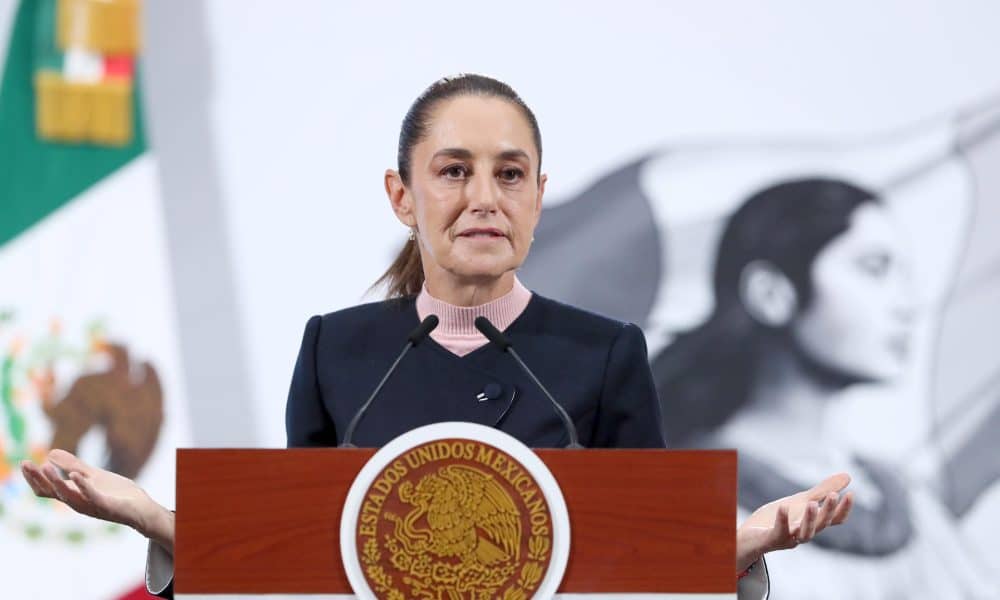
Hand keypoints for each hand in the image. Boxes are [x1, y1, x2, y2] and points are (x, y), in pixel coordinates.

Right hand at [20, 449, 174, 551]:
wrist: (141, 508)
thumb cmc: (116, 493)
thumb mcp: (92, 475)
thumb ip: (73, 464)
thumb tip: (50, 452)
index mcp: (74, 495)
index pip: (47, 489)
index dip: (34, 478)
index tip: (24, 463)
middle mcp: (78, 502)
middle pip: (52, 492)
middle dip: (38, 479)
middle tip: (26, 464)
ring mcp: (91, 505)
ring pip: (68, 496)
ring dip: (56, 481)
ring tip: (45, 466)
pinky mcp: (106, 506)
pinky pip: (91, 496)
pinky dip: (82, 486)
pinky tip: (75, 474)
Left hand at [735, 472, 853, 571]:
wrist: (750, 537)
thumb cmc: (778, 519)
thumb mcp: (802, 500)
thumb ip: (823, 491)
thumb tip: (848, 476)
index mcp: (812, 524)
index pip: (834, 520)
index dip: (843, 509)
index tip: (850, 493)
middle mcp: (804, 533)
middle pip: (821, 525)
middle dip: (828, 511)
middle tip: (833, 495)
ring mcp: (788, 538)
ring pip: (805, 534)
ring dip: (810, 520)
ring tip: (812, 503)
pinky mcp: (771, 539)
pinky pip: (779, 532)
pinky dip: (782, 520)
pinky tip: (784, 506)